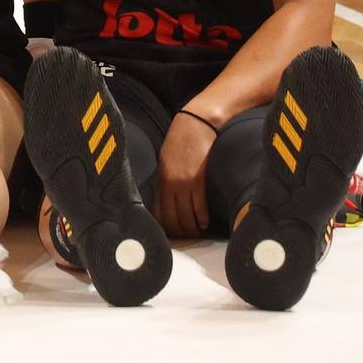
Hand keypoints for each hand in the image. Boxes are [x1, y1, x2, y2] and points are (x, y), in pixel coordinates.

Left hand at [153, 110, 216, 238]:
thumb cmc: (180, 141)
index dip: (164, 227)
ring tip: (196, 233)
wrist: (195, 124)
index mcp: (160, 179)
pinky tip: (204, 223)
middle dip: (179, 232)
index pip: (158, 212)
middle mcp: (170, 183)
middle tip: (186, 238)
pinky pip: (199, 206)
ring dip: (191, 228)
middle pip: (172, 217)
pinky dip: (201, 218)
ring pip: (186, 216)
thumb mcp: (166, 160)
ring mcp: (183, 182)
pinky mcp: (198, 180)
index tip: (170, 236)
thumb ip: (166, 180)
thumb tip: (166, 201)